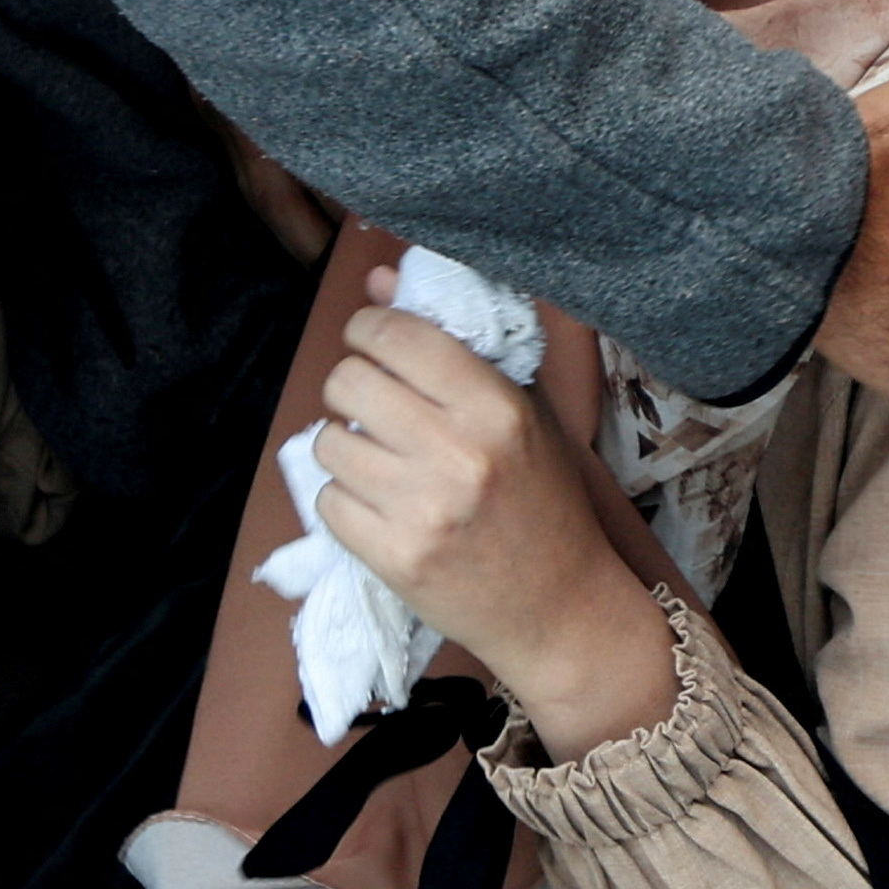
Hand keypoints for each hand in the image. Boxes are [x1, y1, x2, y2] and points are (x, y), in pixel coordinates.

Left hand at [310, 292, 678, 761]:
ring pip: (327, 442)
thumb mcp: (520, 413)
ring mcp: (423, 509)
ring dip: (345, 448)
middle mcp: (458, 453)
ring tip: (382, 463)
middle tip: (374, 408)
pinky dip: (345, 501)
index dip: (368, 330)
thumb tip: (378, 280)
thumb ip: (451, 344)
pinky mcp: (395, 557)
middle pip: (346, 381)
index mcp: (495, 407)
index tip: (374, 345)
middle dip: (351, 387)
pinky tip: (380, 507)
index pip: (396, 335)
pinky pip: (328, 500)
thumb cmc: (543, 501)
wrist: (561, 607)